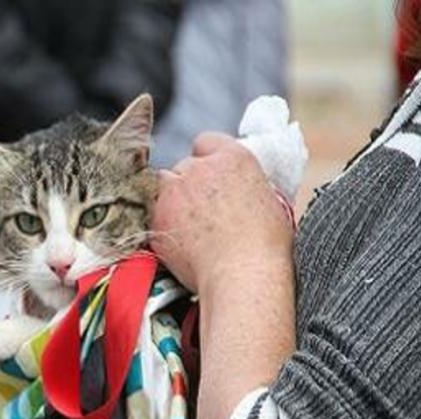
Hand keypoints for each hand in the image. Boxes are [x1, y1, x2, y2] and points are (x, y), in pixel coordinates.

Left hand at [149, 133, 293, 293]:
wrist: (243, 274)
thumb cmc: (265, 247)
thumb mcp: (268, 201)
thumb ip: (246, 185)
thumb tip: (240, 189)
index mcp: (234, 158)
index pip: (206, 143)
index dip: (205, 161)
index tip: (208, 178)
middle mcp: (201, 168)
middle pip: (183, 166)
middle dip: (187, 185)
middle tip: (199, 212)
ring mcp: (175, 190)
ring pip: (162, 185)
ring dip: (170, 200)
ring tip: (187, 226)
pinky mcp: (157, 214)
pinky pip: (152, 212)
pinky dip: (161, 223)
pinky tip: (178, 240)